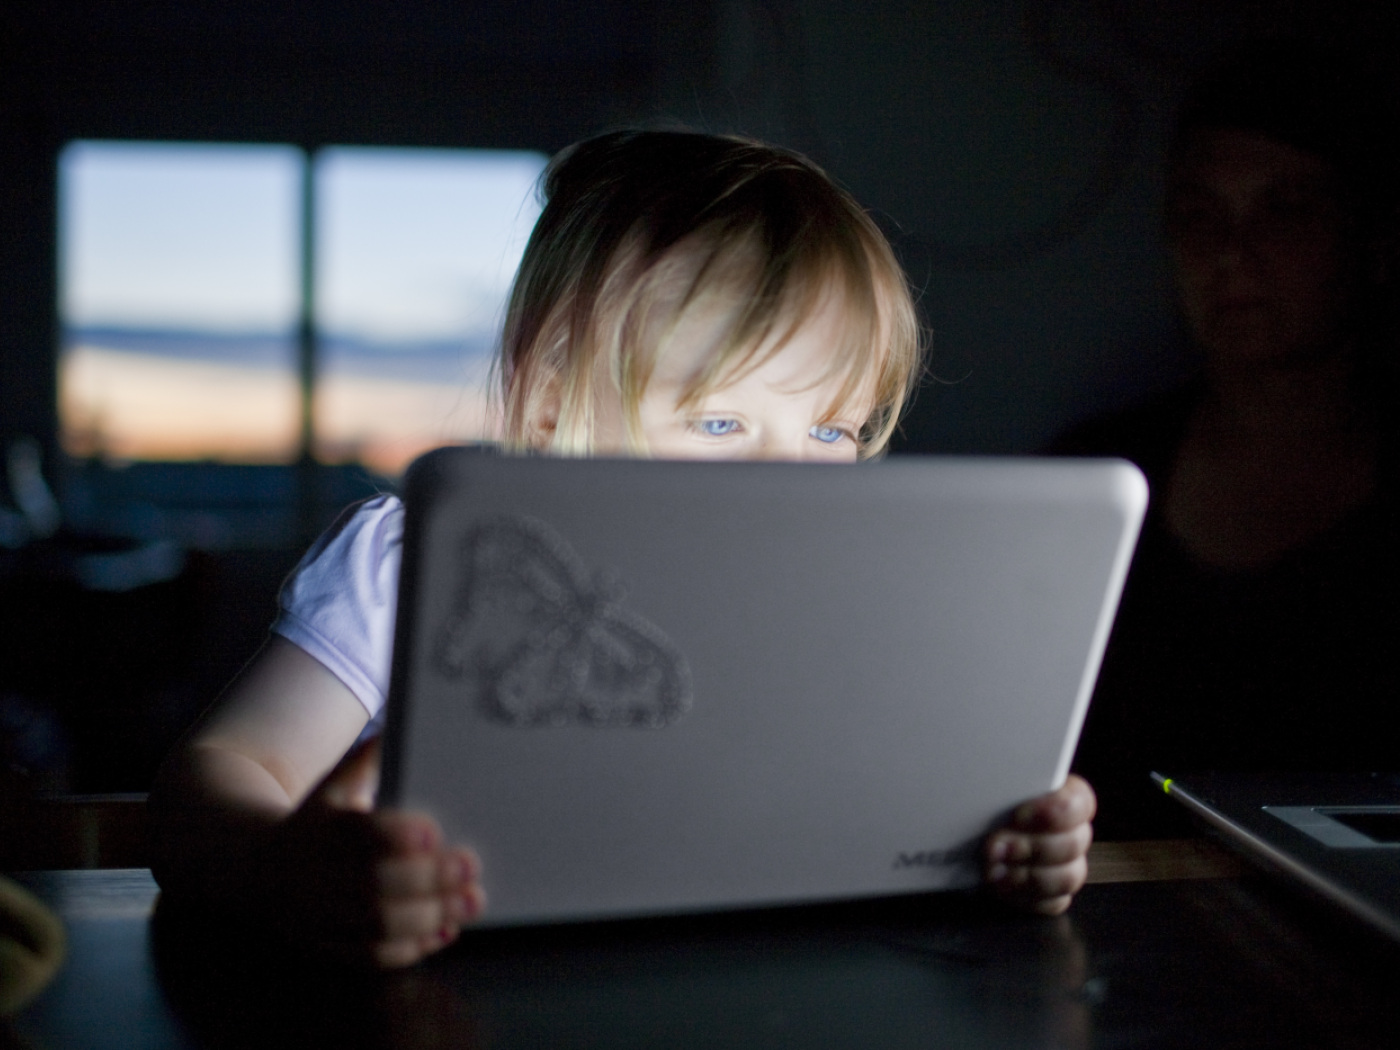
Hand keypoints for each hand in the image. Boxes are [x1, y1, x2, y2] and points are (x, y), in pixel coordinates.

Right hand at [261, 738, 485, 966]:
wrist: (251, 866)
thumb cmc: (316, 819)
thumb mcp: (333, 784)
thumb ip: (370, 758)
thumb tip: (406, 719)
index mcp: (317, 830)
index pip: (358, 835)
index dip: (395, 837)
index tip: (434, 833)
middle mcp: (314, 877)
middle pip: (374, 885)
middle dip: (429, 880)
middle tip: (473, 868)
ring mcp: (316, 917)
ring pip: (376, 925)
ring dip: (430, 916)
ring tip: (473, 901)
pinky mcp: (324, 947)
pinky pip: (371, 956)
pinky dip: (411, 948)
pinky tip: (445, 931)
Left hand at [983, 774, 1094, 915]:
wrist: (963, 839)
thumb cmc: (981, 807)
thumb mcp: (990, 788)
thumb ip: (1003, 786)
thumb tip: (997, 782)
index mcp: (1062, 796)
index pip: (1080, 802)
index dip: (1054, 812)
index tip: (1019, 816)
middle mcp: (1070, 831)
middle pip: (1074, 844)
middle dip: (1031, 847)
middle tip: (996, 845)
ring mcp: (1066, 865)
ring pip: (1069, 877)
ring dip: (1028, 876)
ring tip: (994, 870)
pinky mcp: (1053, 894)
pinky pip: (1054, 902)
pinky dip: (1025, 897)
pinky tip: (1002, 885)